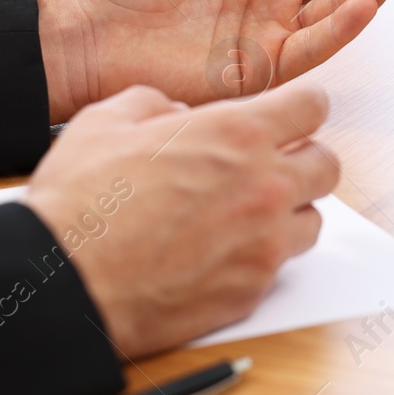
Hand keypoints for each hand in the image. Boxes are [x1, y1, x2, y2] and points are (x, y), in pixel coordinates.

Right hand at [25, 84, 337, 357]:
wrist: (66, 282)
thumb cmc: (82, 205)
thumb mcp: (106, 121)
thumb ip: (153, 104)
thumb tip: (174, 113)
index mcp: (236, 134)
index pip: (312, 106)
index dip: (302, 107)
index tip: (293, 115)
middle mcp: (263, 186)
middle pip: (327, 165)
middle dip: (304, 160)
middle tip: (273, 165)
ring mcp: (264, 243)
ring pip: (313, 220)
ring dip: (288, 213)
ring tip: (246, 214)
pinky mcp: (252, 290)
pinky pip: (280, 267)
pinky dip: (260, 257)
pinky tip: (223, 252)